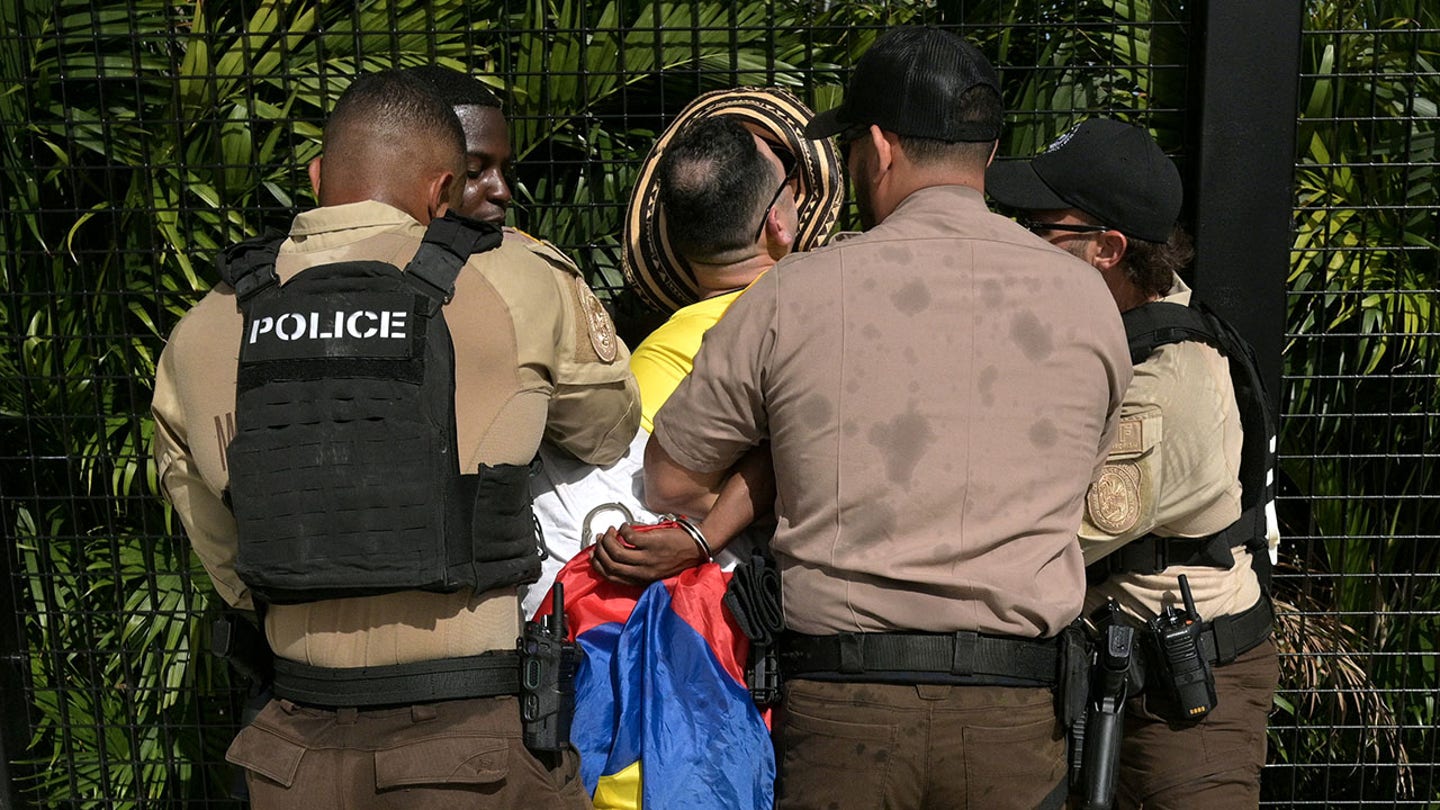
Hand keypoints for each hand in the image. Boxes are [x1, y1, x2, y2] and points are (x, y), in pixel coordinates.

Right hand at [590, 523, 707, 586]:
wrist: (698, 548)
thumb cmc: (678, 558)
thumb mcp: (656, 571)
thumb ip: (638, 568)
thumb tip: (618, 557)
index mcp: (642, 580)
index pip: (612, 577)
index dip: (599, 566)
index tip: (595, 555)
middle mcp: (643, 571)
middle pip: (611, 564)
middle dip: (600, 551)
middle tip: (600, 540)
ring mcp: (648, 558)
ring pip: (617, 551)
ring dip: (608, 539)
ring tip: (610, 531)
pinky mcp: (652, 543)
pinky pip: (629, 537)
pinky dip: (623, 530)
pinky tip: (625, 526)